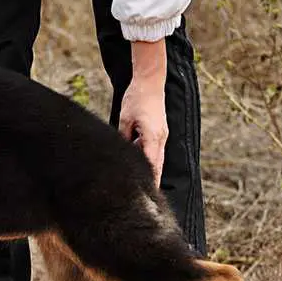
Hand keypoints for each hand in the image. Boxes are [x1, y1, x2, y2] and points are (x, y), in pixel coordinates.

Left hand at [119, 40, 167, 186]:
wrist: (150, 82)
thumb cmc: (136, 98)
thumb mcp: (124, 119)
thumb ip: (123, 138)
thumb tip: (119, 154)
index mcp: (153, 136)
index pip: (152, 165)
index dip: (150, 182)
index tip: (146, 195)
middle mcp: (161, 138)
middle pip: (157, 166)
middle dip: (152, 181)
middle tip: (145, 198)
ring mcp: (162, 135)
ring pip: (156, 159)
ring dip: (150, 170)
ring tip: (141, 185)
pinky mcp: (159, 131)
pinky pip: (154, 150)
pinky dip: (148, 158)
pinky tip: (137, 164)